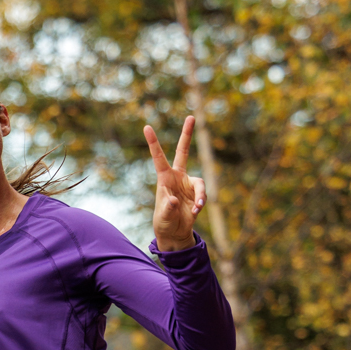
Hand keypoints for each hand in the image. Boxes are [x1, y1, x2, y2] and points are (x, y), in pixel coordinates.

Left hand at [144, 116, 205, 250]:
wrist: (175, 232)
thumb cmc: (164, 223)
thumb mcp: (163, 218)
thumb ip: (168, 208)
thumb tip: (172, 200)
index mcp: (164, 179)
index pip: (159, 158)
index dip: (154, 143)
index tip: (147, 127)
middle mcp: (177, 177)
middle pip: (183, 152)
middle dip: (187, 135)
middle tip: (192, 117)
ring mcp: (188, 184)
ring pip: (200, 182)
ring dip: (200, 196)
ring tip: (196, 209)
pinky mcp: (197, 193)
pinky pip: (203, 194)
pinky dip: (201, 203)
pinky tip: (195, 212)